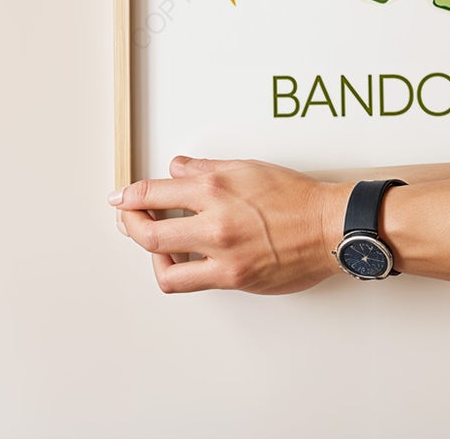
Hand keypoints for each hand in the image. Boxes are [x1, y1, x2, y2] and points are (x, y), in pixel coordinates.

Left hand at [109, 154, 347, 293]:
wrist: (327, 226)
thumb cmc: (295, 196)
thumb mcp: (247, 168)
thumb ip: (205, 169)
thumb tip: (176, 170)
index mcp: (214, 188)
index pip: (153, 192)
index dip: (130, 197)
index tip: (121, 198)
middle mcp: (213, 223)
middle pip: (149, 233)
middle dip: (129, 226)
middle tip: (127, 219)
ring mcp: (222, 256)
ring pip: (164, 267)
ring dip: (151, 255)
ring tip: (153, 244)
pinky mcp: (233, 280)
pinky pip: (191, 281)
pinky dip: (179, 270)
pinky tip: (181, 259)